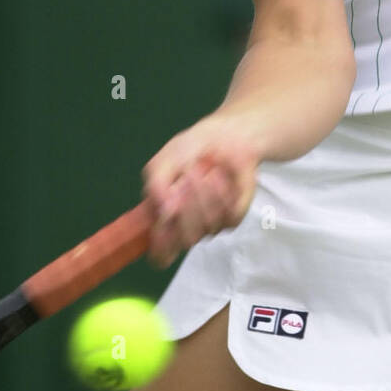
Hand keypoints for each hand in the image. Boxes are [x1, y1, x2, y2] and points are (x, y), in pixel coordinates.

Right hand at [141, 115, 258, 269]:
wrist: (223, 136)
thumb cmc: (189, 150)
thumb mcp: (163, 162)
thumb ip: (156, 186)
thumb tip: (164, 211)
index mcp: (165, 218)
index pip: (160, 253)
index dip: (162, 247)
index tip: (167, 220)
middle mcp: (187, 226)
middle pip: (186, 239)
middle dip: (189, 206)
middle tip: (190, 176)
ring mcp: (211, 223)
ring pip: (208, 227)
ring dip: (207, 195)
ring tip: (205, 170)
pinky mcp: (234, 216)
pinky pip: (229, 217)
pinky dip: (224, 194)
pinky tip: (220, 176)